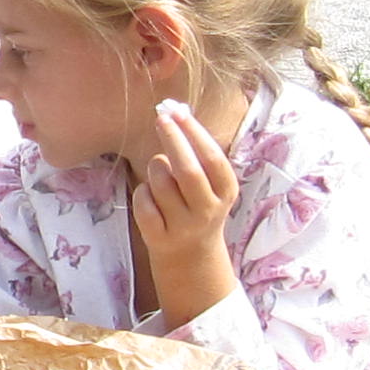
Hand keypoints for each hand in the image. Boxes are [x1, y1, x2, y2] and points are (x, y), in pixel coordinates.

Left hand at [131, 98, 240, 323]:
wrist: (192, 257)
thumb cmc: (197, 205)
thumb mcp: (209, 184)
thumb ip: (196, 153)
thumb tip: (174, 112)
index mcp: (226, 193)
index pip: (213, 159)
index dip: (195, 133)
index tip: (178, 112)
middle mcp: (208, 212)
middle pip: (188, 171)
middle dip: (173, 140)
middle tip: (161, 118)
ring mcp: (184, 227)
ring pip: (160, 182)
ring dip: (155, 168)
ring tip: (160, 174)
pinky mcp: (159, 239)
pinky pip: (143, 202)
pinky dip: (143, 192)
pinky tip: (151, 198)